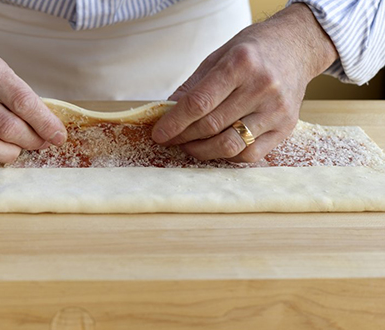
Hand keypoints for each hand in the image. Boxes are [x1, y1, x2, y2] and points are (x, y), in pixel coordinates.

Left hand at [151, 4, 337, 162]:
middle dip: (183, 137)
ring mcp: (277, 109)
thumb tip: (167, 113)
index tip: (159, 134)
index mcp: (241, 64)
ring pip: (229, 145)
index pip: (199, 103)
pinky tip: (217, 147)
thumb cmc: (252, 52)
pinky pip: (250, 154)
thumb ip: (193, 86)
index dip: (174, 122)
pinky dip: (227, 156)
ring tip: (190, 145)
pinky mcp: (286, 127)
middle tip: (171, 139)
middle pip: (211, 126)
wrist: (295, 47)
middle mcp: (262, 86)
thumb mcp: (218, 56)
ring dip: (202, 151)